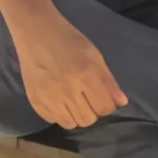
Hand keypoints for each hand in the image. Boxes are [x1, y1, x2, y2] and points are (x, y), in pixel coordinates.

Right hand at [11, 11, 127, 129]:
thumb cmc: (70, 41)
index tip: (104, 99)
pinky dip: (59, 114)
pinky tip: (60, 101)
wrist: (37, 33)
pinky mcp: (35, 101)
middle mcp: (68, 91)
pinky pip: (52, 119)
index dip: (107, 106)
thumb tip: (121, 103)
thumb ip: (109, 81)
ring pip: (70, 123)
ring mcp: (49, 98)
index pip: (104, 108)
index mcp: (86, 76)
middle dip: (92, 112)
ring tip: (74, 102)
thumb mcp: (95, 56)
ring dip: (76, 115)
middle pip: (87, 120)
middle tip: (88, 100)